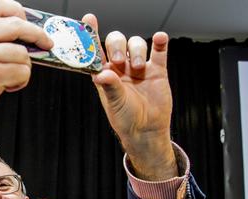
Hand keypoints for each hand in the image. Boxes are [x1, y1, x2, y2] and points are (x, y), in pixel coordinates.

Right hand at [0, 0, 51, 138]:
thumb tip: (20, 34)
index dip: (19, 12)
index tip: (29, 23)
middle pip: (16, 24)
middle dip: (37, 35)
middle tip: (45, 43)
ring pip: (22, 52)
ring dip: (23, 68)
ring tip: (10, 78)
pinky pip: (22, 72)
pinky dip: (20, 82)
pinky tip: (7, 86)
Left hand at [86, 14, 177, 179]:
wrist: (147, 131)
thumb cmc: (126, 119)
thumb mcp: (115, 103)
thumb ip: (110, 86)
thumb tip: (101, 74)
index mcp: (105, 73)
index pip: (95, 50)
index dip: (91, 34)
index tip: (88, 20)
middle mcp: (121, 67)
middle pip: (117, 42)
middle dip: (117, 45)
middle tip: (119, 60)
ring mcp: (139, 67)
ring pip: (137, 44)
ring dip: (137, 50)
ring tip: (139, 68)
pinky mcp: (157, 70)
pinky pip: (159, 51)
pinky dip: (160, 42)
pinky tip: (160, 38)